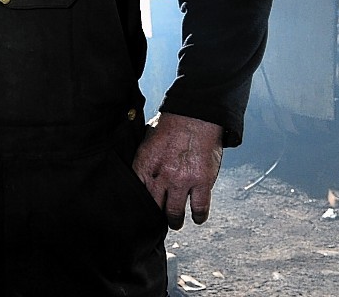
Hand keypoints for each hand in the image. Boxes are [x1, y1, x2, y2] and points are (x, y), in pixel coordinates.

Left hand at [131, 112, 224, 229]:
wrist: (196, 115)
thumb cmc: (171, 125)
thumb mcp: (148, 139)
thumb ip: (144, 158)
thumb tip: (138, 172)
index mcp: (144, 164)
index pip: (136, 193)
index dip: (139, 205)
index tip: (141, 212)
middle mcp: (161, 175)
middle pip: (154, 207)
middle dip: (156, 216)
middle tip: (159, 220)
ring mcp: (181, 180)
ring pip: (174, 213)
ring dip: (175, 221)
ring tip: (176, 222)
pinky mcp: (201, 182)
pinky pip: (199, 208)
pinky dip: (198, 216)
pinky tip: (197, 218)